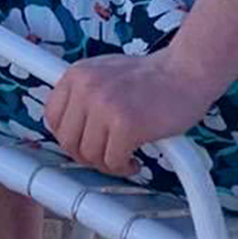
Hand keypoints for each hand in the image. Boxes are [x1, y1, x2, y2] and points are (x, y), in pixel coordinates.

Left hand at [43, 50, 218, 177]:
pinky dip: (123, 167)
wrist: (185, 71)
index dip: (67, 136)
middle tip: (103, 156)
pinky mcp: (126, 124)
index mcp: (77, 75)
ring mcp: (104, 106)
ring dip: (106, 164)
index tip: (83, 143)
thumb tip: (70, 125)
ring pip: (89, 154)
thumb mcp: (104, 72)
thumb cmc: (151, 75)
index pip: (52, 116)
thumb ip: (84, 93)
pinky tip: (134, 160)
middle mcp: (85, 88)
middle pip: (67, 140)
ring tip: (122, 158)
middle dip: (86, 155)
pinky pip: (113, 160)